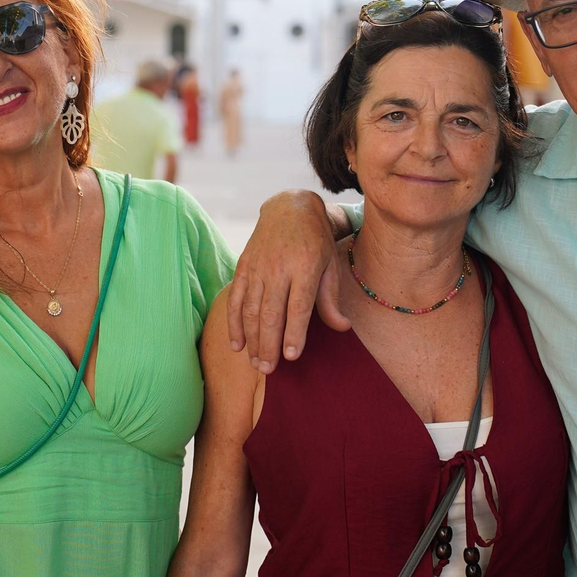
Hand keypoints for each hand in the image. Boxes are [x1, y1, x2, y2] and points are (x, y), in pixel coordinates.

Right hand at [226, 190, 348, 373]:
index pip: (298, 307)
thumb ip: (332, 299)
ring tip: (256, 363)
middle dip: (268, 344)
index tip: (291, 356)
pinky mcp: (243, 267)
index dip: (294, 333)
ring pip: (251, 310)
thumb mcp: (331, 265)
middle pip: (270, 313)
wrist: (289, 207)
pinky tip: (237, 345)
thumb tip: (342, 328)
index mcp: (306, 267)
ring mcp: (258, 267)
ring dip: (252, 339)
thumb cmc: (316, 241)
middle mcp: (279, 267)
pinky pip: (235, 299)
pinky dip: (234, 323)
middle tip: (269, 369)